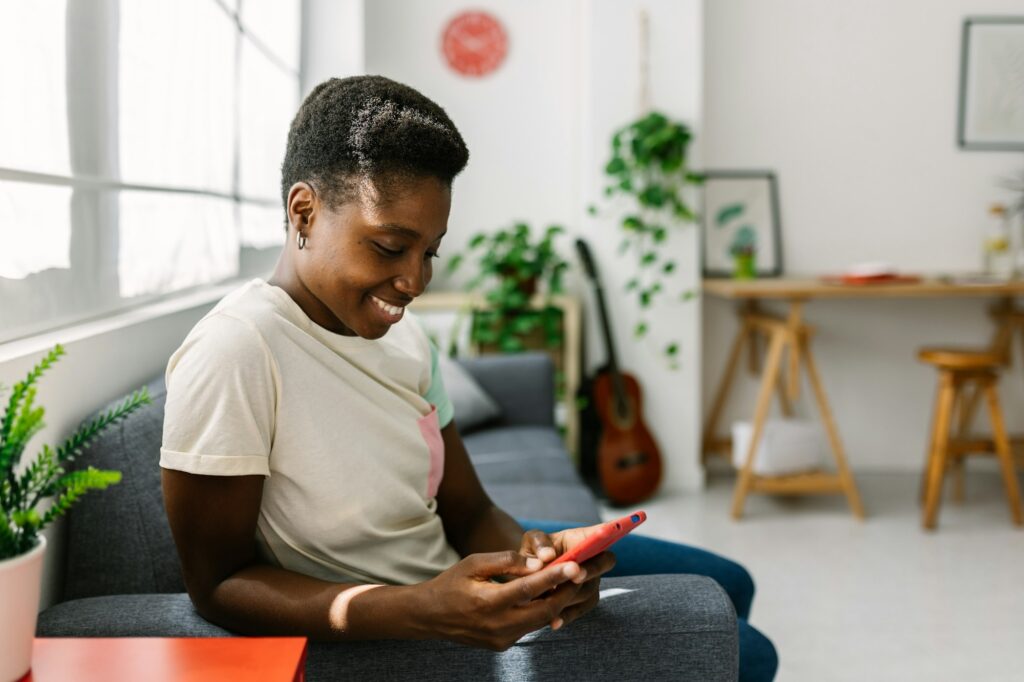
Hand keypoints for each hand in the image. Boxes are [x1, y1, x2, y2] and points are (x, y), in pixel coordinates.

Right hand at [414, 550, 585, 650]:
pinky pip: (529, 626)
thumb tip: (539, 562)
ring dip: (557, 601)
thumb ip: (507, 561)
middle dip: (566, 592)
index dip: (555, 577)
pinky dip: (542, 610)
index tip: (575, 565)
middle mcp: (497, 626)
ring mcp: (501, 639)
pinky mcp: (503, 645)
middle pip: (543, 610)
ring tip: (572, 582)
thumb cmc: (452, 583)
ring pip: (540, 620)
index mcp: (487, 603)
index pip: (529, 589)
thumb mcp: (474, 563)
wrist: (430, 616)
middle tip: (582, 573)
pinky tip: (550, 595)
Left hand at [519, 525, 616, 628]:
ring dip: (572, 595)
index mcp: (582, 539)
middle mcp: (593, 559)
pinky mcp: (585, 601)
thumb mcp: (531, 542)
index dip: (609, 532)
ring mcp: (591, 581)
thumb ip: (538, 543)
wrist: (527, 578)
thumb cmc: (534, 554)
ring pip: (589, 590)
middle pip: (604, 562)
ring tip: (553, 600)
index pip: (602, 533)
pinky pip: (581, 609)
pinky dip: (567, 615)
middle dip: (591, 569)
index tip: (604, 532)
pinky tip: (554, 622)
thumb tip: (547, 556)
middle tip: (576, 575)